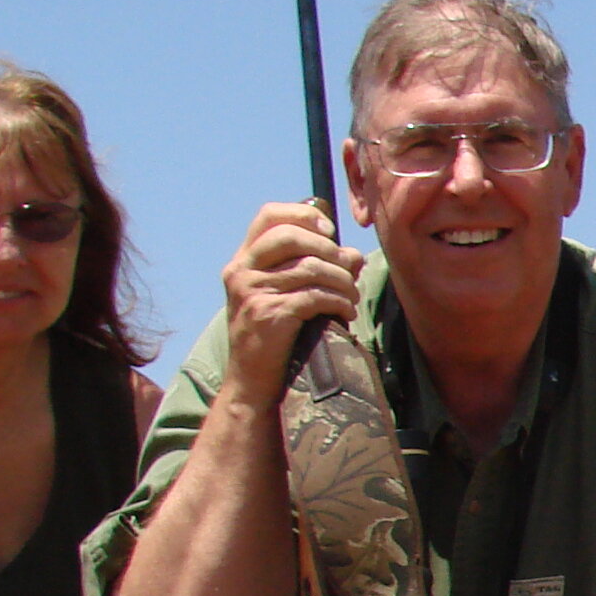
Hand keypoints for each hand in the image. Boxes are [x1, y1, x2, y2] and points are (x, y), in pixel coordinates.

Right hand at [217, 202, 362, 399]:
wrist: (252, 381)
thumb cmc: (274, 337)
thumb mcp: (286, 296)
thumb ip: (314, 269)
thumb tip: (354, 254)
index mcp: (243, 260)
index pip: (268, 215)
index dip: (303, 214)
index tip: (329, 232)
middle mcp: (242, 271)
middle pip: (292, 236)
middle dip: (330, 250)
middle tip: (349, 270)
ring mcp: (252, 292)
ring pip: (310, 267)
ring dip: (342, 281)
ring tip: (352, 297)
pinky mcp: (269, 314)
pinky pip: (315, 296)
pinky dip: (339, 302)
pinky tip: (346, 313)